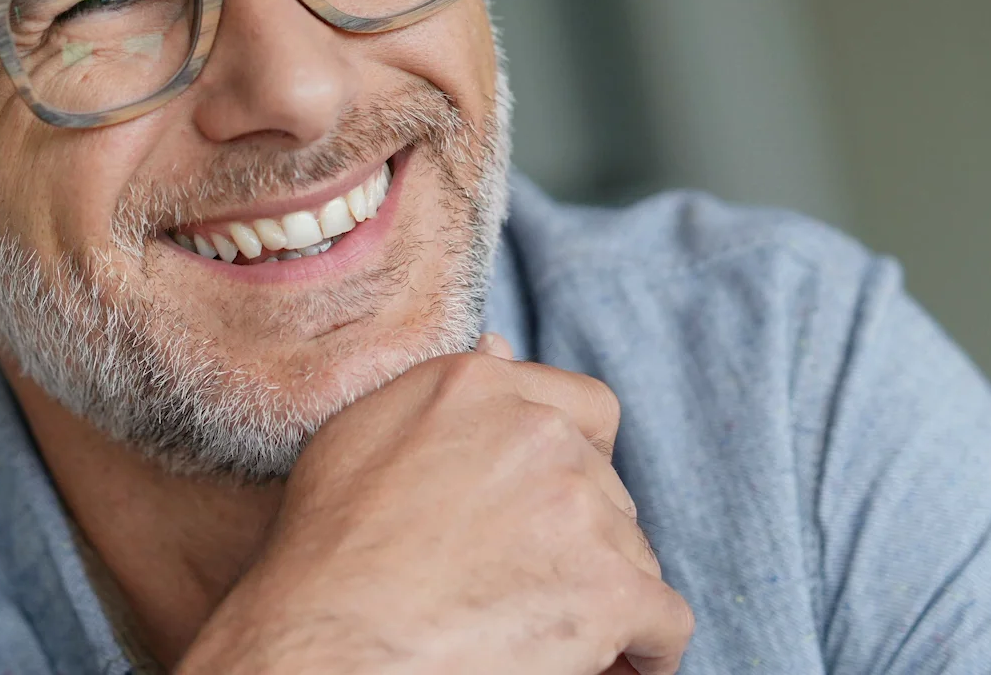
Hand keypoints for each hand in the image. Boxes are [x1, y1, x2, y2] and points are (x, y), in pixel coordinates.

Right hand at [180, 334, 691, 674]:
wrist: (326, 642)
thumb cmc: (325, 553)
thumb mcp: (361, 436)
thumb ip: (439, 391)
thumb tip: (501, 347)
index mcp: (479, 388)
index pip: (586, 409)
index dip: (581, 462)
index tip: (557, 505)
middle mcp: (538, 433)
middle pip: (607, 489)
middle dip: (581, 536)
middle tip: (526, 581)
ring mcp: (579, 509)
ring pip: (633, 554)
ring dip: (600, 592)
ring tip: (541, 626)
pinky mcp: (610, 589)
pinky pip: (665, 622)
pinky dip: (648, 650)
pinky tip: (619, 663)